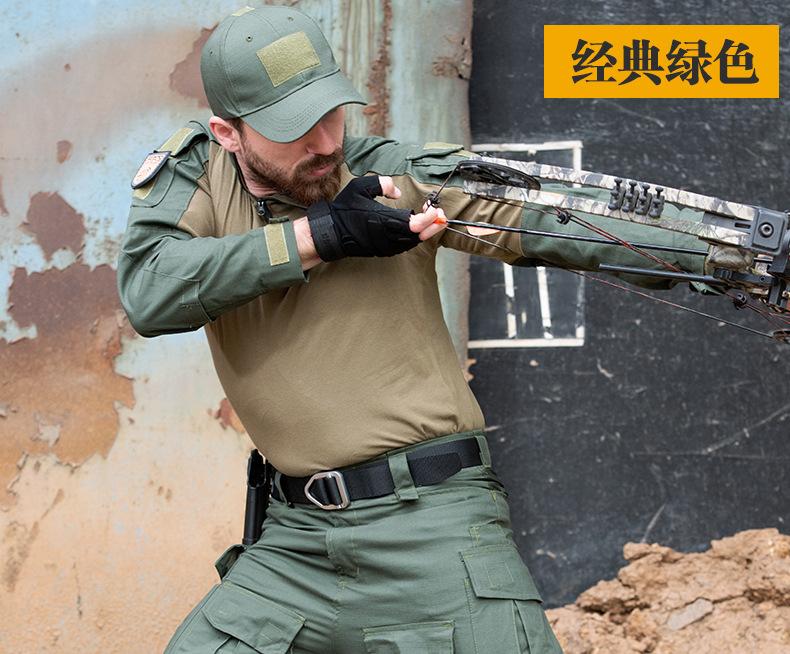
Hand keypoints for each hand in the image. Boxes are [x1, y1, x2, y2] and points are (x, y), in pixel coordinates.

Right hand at [306, 175, 446, 261]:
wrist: (331, 232)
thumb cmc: (345, 209)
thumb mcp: (361, 187)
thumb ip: (382, 184)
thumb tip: (397, 192)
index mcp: (383, 221)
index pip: (413, 224)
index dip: (427, 219)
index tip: (434, 209)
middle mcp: (387, 236)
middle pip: (418, 236)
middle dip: (432, 225)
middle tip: (441, 215)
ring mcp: (386, 246)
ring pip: (412, 242)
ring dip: (425, 232)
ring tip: (432, 220)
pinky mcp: (384, 250)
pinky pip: (404, 246)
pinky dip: (414, 238)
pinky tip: (417, 229)